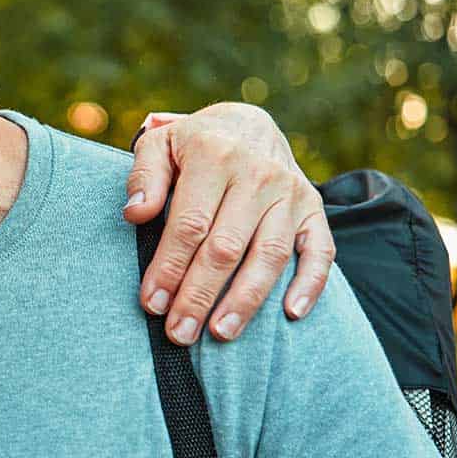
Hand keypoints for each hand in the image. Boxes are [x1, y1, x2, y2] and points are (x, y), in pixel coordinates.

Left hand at [123, 103, 334, 343]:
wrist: (247, 124)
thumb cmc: (192, 144)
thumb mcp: (159, 145)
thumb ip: (144, 177)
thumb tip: (136, 214)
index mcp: (213, 156)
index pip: (189, 224)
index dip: (169, 267)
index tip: (152, 303)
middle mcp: (257, 174)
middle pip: (226, 247)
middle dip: (199, 294)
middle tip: (180, 333)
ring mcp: (290, 192)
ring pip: (269, 255)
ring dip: (246, 300)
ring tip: (221, 333)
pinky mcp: (314, 208)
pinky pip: (320, 250)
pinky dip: (310, 283)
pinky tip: (292, 314)